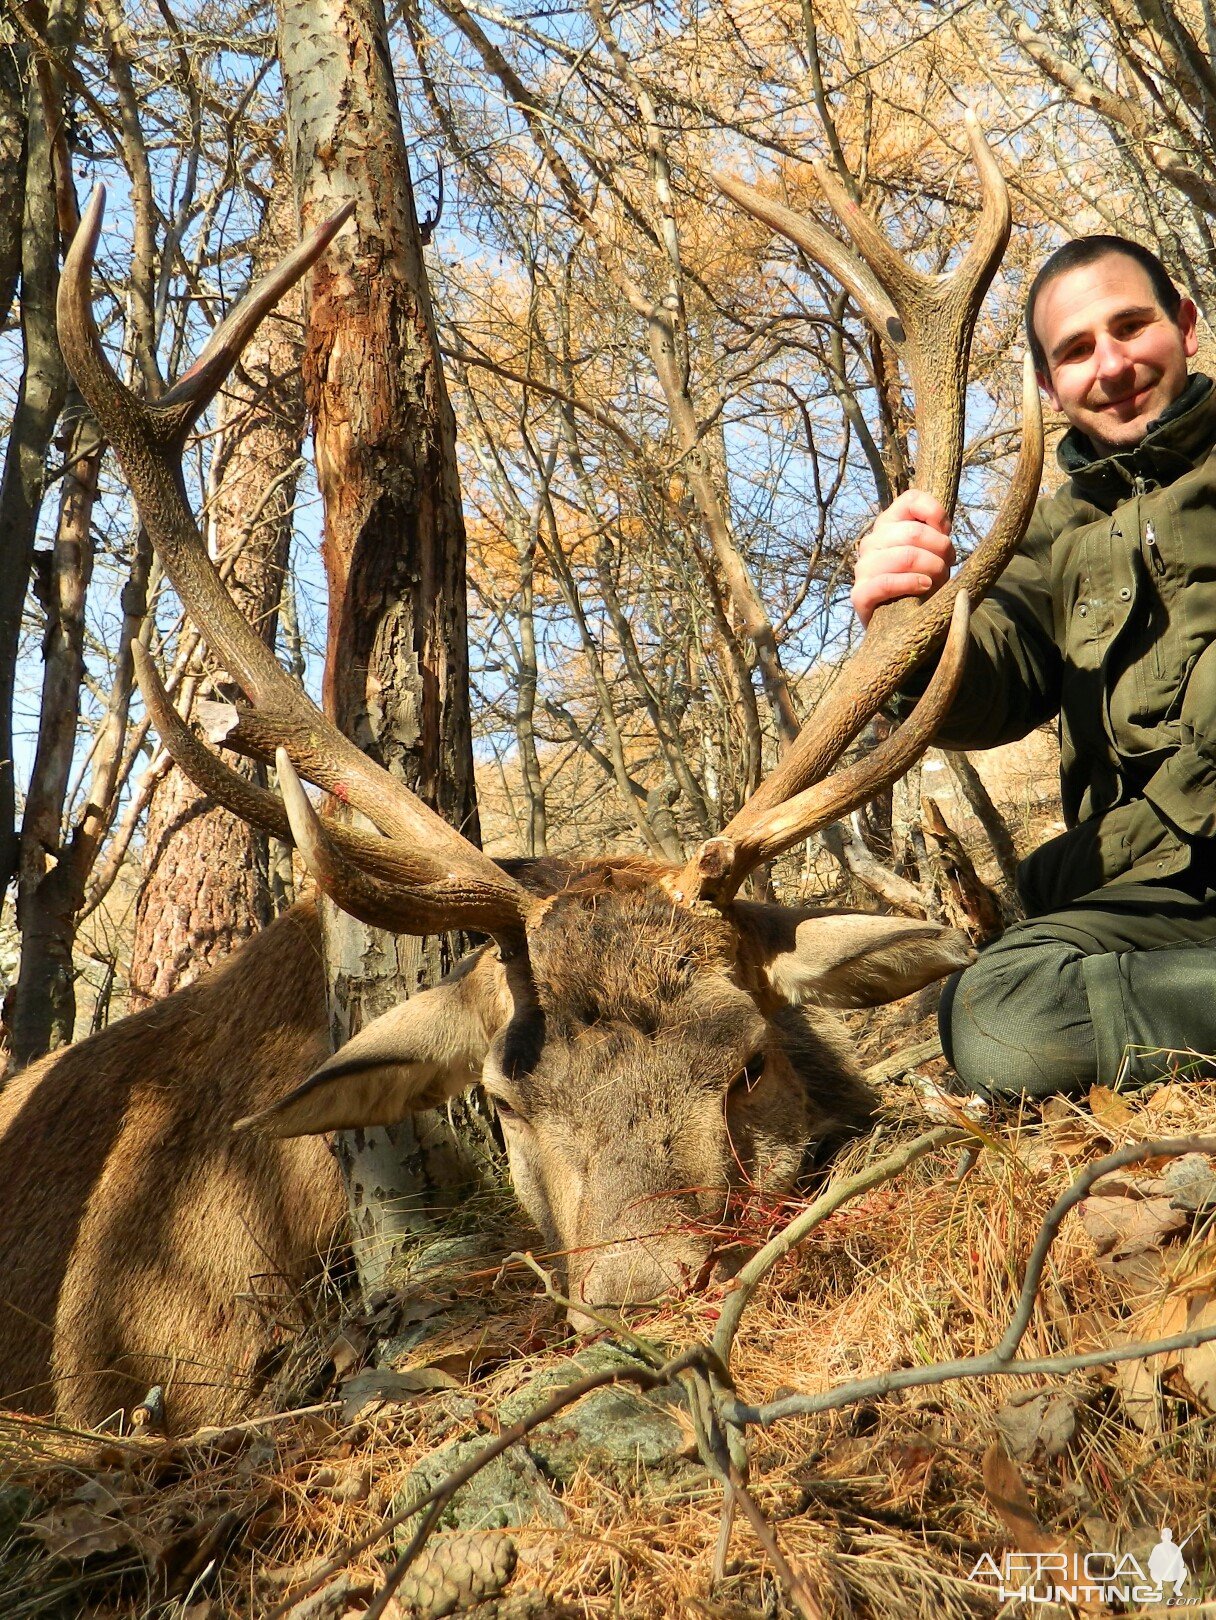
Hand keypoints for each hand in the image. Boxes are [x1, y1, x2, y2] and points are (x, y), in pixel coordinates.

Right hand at [851, 489, 954, 628]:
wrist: (900, 622)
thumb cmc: (920, 581)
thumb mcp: (931, 552)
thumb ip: (936, 534)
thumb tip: (942, 529)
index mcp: (888, 524)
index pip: (910, 499)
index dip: (935, 512)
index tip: (947, 532)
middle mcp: (872, 542)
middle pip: (913, 532)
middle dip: (941, 549)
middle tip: (949, 564)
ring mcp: (863, 568)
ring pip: (905, 556)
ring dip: (932, 568)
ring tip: (938, 580)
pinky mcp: (860, 594)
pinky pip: (886, 583)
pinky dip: (911, 583)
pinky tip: (924, 586)